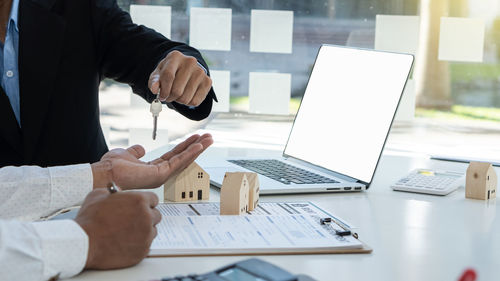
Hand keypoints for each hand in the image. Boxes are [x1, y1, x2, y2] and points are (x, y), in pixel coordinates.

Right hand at [74, 189, 160, 268]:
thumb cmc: (89, 220)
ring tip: (127, 232)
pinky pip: (147, 244)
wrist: (84, 243)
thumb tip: (119, 193)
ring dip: (144, 230)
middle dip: (146, 216)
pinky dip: (139, 243)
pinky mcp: (143, 250)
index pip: (154, 199)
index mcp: (139, 201)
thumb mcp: (98, 195)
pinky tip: (126, 242)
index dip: (146, 202)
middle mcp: (146, 217)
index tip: (141, 206)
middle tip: (134, 219)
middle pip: (156, 215)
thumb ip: (114, 192)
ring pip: (153, 230)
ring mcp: (146, 235)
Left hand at [91, 134, 212, 189]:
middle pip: (182, 157)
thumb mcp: (126, 154)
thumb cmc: (111, 168)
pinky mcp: (161, 174)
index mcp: (152, 169)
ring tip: (209, 139)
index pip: (173, 156)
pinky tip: (199, 146)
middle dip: (196, 147)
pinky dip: (191, 153)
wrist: (105, 175)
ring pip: (184, 159)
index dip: (184, 147)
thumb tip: (141, 148)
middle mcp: (159, 173)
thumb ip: (136, 152)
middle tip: (208, 138)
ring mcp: (161, 175)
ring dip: (197, 149)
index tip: (195, 139)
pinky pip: (179, 161)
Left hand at [148, 50, 211, 106]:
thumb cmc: (169, 72)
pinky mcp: (208, 81)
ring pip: (186, 98)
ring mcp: (200, 71)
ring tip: (177, 94)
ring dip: (179, 101)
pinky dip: (188, 103)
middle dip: (170, 97)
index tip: (161, 97)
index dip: (163, 90)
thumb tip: (154, 89)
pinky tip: (187, 95)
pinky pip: (195, 101)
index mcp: (175, 56)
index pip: (168, 76)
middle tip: (168, 96)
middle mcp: (190, 62)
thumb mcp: (159, 74)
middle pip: (177, 90)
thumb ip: (154, 81)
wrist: (186, 69)